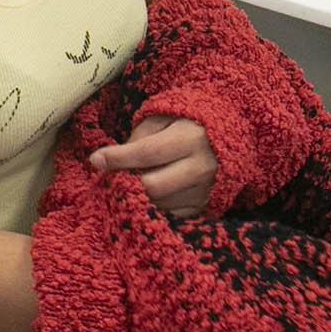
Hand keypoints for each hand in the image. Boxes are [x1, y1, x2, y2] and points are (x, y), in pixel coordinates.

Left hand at [89, 113, 218, 219]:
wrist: (234, 134)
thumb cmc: (191, 121)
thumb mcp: (165, 116)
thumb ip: (140, 134)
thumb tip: (115, 159)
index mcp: (191, 138)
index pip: (147, 153)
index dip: (118, 158)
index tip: (96, 159)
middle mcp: (201, 167)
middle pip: (152, 186)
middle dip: (127, 183)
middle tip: (114, 176)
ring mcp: (205, 190)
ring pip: (159, 204)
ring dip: (139, 196)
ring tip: (131, 183)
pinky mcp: (205, 206)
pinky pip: (171, 215)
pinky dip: (155, 206)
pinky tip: (149, 194)